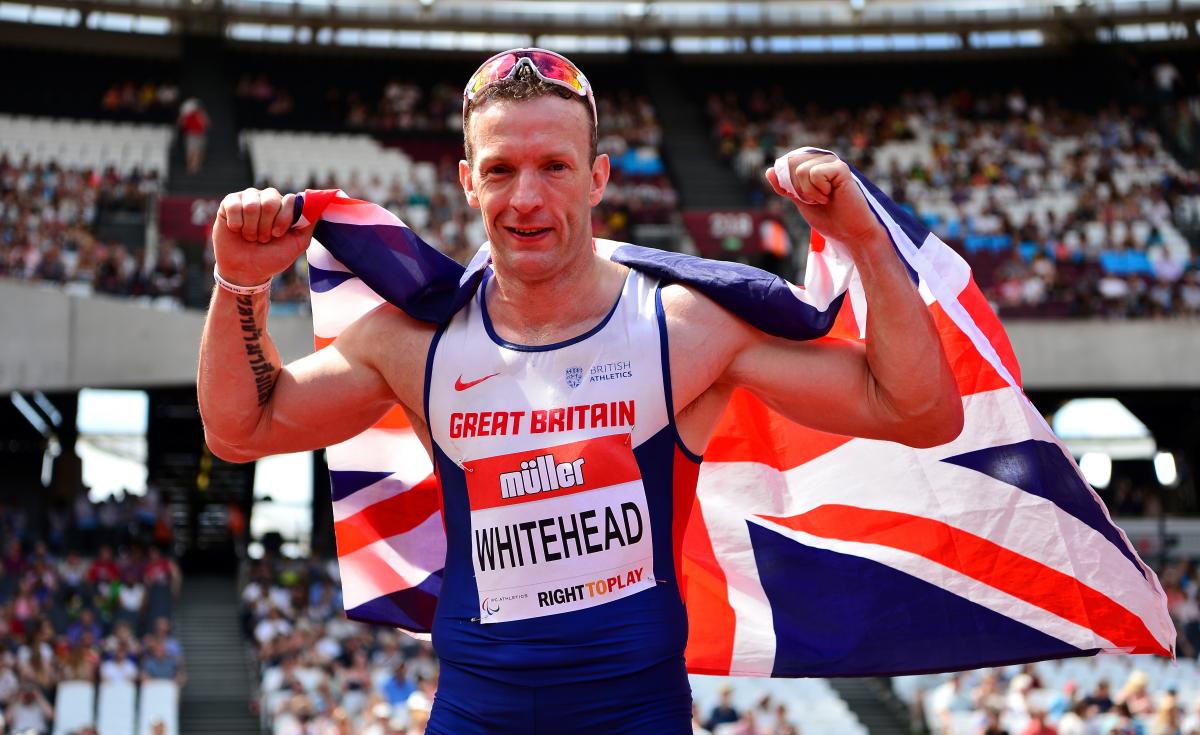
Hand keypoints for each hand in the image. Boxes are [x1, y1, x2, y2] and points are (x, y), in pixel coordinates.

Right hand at [213, 187, 314, 285]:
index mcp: (285, 206)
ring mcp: (248, 198)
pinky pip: (233, 205)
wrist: (246, 271)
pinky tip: (236, 230)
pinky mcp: (229, 203)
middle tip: (263, 238)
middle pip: (271, 201)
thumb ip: (309, 224)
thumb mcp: (297, 243)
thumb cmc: (272, 257)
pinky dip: (236, 223)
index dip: (283, 220)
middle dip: (266, 226)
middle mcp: (267, 198)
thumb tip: (321, 204)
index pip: (290, 200)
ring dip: (251, 228)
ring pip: (252, 205)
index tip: (278, 235)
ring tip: (250, 237)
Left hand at [765, 151, 886, 249]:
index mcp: (812, 164)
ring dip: (809, 192)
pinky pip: (814, 173)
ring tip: (825, 199)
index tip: (804, 198)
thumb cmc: (828, 218)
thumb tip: (769, 170)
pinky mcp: (840, 168)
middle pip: (790, 164)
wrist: (849, 233)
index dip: (787, 184)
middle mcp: (822, 159)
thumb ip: (786, 186)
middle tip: (815, 200)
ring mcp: (832, 162)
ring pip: (800, 170)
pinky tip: (831, 196)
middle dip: (797, 189)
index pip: (784, 164)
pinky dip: (818, 191)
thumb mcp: (800, 200)